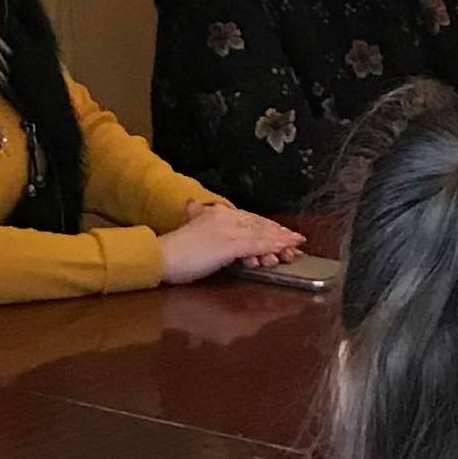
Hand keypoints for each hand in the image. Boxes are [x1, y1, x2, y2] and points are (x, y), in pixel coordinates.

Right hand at [157, 203, 298, 282]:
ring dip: (280, 241)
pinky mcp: (229, 245)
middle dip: (278, 233)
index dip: (266, 226)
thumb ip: (196, 215)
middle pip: (258, 224)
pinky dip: (271, 247)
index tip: (280, 232)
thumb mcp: (188, 227)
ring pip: (261, 235)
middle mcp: (225, 218)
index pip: (248, 218)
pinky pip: (255, 246)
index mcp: (217, 214)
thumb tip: (192, 203)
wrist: (161, 256)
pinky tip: (281, 250)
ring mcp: (228, 231)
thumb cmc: (174, 248)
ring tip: (295, 246)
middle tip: (296, 240)